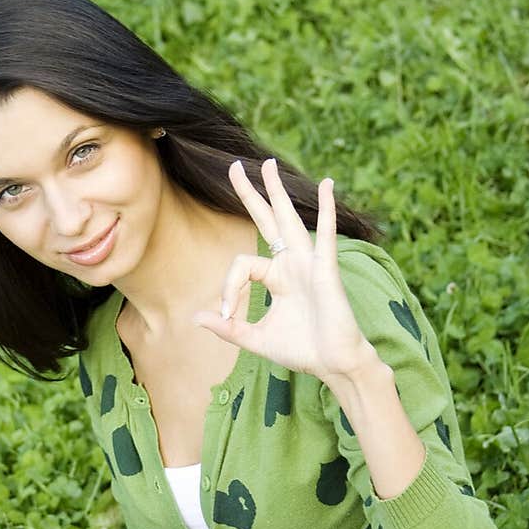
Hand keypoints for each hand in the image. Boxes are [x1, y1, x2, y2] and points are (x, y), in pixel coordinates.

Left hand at [193, 158, 376, 385]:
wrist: (333, 364)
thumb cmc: (301, 351)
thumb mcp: (254, 339)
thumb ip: (227, 328)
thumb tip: (195, 317)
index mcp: (277, 277)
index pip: (243, 264)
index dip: (229, 286)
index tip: (227, 313)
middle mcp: (292, 264)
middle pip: (267, 220)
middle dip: (250, 194)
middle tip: (234, 167)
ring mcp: (309, 263)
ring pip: (289, 219)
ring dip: (278, 191)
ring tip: (268, 164)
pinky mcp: (325, 269)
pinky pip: (325, 234)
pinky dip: (327, 209)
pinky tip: (327, 184)